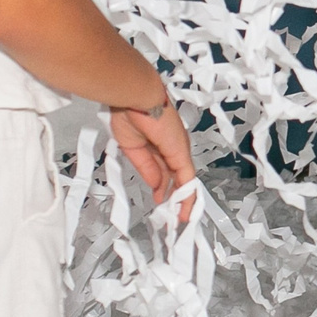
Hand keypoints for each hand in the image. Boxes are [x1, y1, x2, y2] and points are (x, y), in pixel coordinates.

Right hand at [110, 92, 198, 221]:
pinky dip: (187, 194)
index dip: (163, 187)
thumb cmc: (130, 114)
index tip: (160, 200)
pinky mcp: (181, 153)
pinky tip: (186, 208)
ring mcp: (178, 150)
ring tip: (182, 218)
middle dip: (175, 196)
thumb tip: (156, 186)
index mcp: (158, 144)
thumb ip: (147, 168)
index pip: (164, 170)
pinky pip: (186, 178)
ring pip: (185, 180)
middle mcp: (172, 148)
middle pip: (177, 177)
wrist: (135, 98)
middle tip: (175, 214)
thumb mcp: (133, 149)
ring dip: (183, 200)